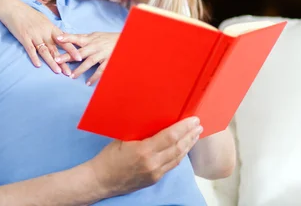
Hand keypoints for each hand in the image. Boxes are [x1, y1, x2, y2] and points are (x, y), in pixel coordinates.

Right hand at [0, 0, 81, 74]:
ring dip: (52, 62)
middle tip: (69, 72)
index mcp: (51, 28)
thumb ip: (53, 30)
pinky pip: (30, 49)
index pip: (64, 40)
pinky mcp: (24, 38)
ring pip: (45, 51)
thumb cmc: (29, 14)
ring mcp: (34, 35)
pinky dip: (34, 57)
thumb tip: (63, 37)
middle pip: (56, 49)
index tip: (79, 58)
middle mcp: (44, 32)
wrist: (13, 8)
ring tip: (58, 72)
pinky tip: (38, 65)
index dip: (72, 50)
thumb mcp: (44, 20)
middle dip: (63, 61)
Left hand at [55, 32, 118, 84]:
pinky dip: (94, 77)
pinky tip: (88, 83)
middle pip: (80, 51)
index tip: (57, 38)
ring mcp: (101, 54)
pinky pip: (101, 70)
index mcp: (90, 39)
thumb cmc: (108, 38)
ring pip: (89, 62)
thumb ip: (83, 38)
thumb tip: (68, 38)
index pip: (77, 37)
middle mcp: (95, 46)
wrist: (125, 40)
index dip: (67, 37)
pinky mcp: (108, 61)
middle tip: (57, 60)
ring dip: (80, 69)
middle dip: (68, 56)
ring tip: (72, 76)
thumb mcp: (95, 35)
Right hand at [88, 117, 203, 196]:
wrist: (101, 181)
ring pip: (177, 158)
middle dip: (190, 135)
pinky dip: (179, 155)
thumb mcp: (123, 138)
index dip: (184, 127)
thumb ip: (140, 132)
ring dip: (188, 146)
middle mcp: (152, 163)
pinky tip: (183, 149)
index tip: (193, 120)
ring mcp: (155, 173)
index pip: (170, 137)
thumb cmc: (108, 157)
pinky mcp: (154, 179)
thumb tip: (155, 120)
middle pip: (178, 147)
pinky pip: (171, 165)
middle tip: (199, 126)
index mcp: (144, 150)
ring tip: (195, 136)